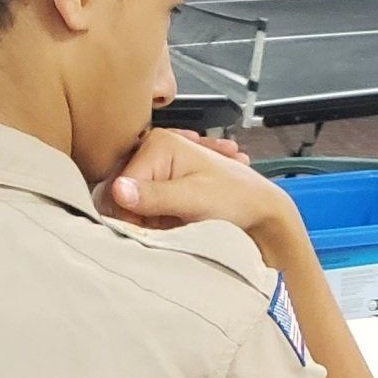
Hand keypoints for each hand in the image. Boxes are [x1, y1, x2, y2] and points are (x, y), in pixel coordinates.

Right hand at [105, 130, 295, 247]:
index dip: (127, 214)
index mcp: (157, 144)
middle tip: (163, 230)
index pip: (118, 185)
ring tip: (174, 227)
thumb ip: (155, 196)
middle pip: (121, 194)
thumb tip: (117, 192)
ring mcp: (157, 171)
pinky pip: (145, 212)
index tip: (145, 233)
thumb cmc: (235, 199)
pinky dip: (156, 224)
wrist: (260, 211)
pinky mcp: (162, 190)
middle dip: (138, 217)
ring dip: (148, 223)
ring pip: (131, 206)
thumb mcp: (193, 198)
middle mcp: (152, 152)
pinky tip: (174, 226)